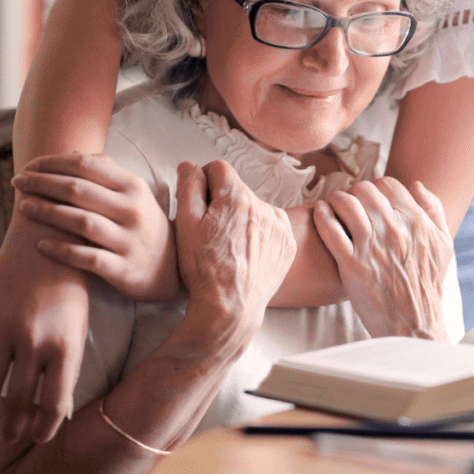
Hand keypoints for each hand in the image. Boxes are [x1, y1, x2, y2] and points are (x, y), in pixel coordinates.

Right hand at [0, 210, 88, 444]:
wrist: (49, 232)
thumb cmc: (70, 282)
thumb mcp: (78, 323)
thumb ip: (67, 365)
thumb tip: (57, 412)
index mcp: (66, 344)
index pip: (53, 406)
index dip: (44, 429)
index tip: (39, 435)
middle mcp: (34, 339)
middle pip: (18, 402)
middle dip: (14, 426)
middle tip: (11, 433)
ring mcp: (5, 327)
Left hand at [12, 153, 179, 301]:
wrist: (170, 266)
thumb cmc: (142, 223)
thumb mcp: (134, 193)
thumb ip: (107, 172)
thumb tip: (73, 153)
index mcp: (133, 186)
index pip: (87, 165)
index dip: (53, 163)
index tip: (30, 165)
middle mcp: (132, 210)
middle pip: (79, 191)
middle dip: (42, 183)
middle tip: (17, 181)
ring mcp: (128, 240)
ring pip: (81, 222)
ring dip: (47, 212)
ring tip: (23, 207)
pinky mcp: (122, 269)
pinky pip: (86, 258)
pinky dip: (61, 250)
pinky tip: (39, 244)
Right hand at [174, 160, 295, 347]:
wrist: (230, 308)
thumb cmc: (203, 268)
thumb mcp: (185, 224)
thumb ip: (188, 186)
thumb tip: (190, 164)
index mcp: (236, 196)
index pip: (218, 168)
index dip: (204, 182)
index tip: (199, 203)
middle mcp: (263, 205)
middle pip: (238, 190)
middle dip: (223, 202)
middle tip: (211, 231)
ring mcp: (279, 225)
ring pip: (255, 208)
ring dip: (243, 217)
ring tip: (229, 246)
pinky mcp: (288, 243)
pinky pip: (272, 226)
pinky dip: (260, 234)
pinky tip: (247, 253)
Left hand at [313, 178, 451, 340]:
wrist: (413, 325)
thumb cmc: (428, 287)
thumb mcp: (443, 246)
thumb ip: (433, 211)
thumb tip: (417, 185)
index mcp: (415, 221)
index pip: (388, 184)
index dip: (377, 188)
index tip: (369, 199)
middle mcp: (393, 229)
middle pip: (364, 189)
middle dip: (355, 193)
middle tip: (349, 205)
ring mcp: (371, 245)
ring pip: (345, 203)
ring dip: (335, 200)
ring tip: (331, 206)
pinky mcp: (351, 264)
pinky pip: (330, 228)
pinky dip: (322, 216)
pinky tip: (320, 213)